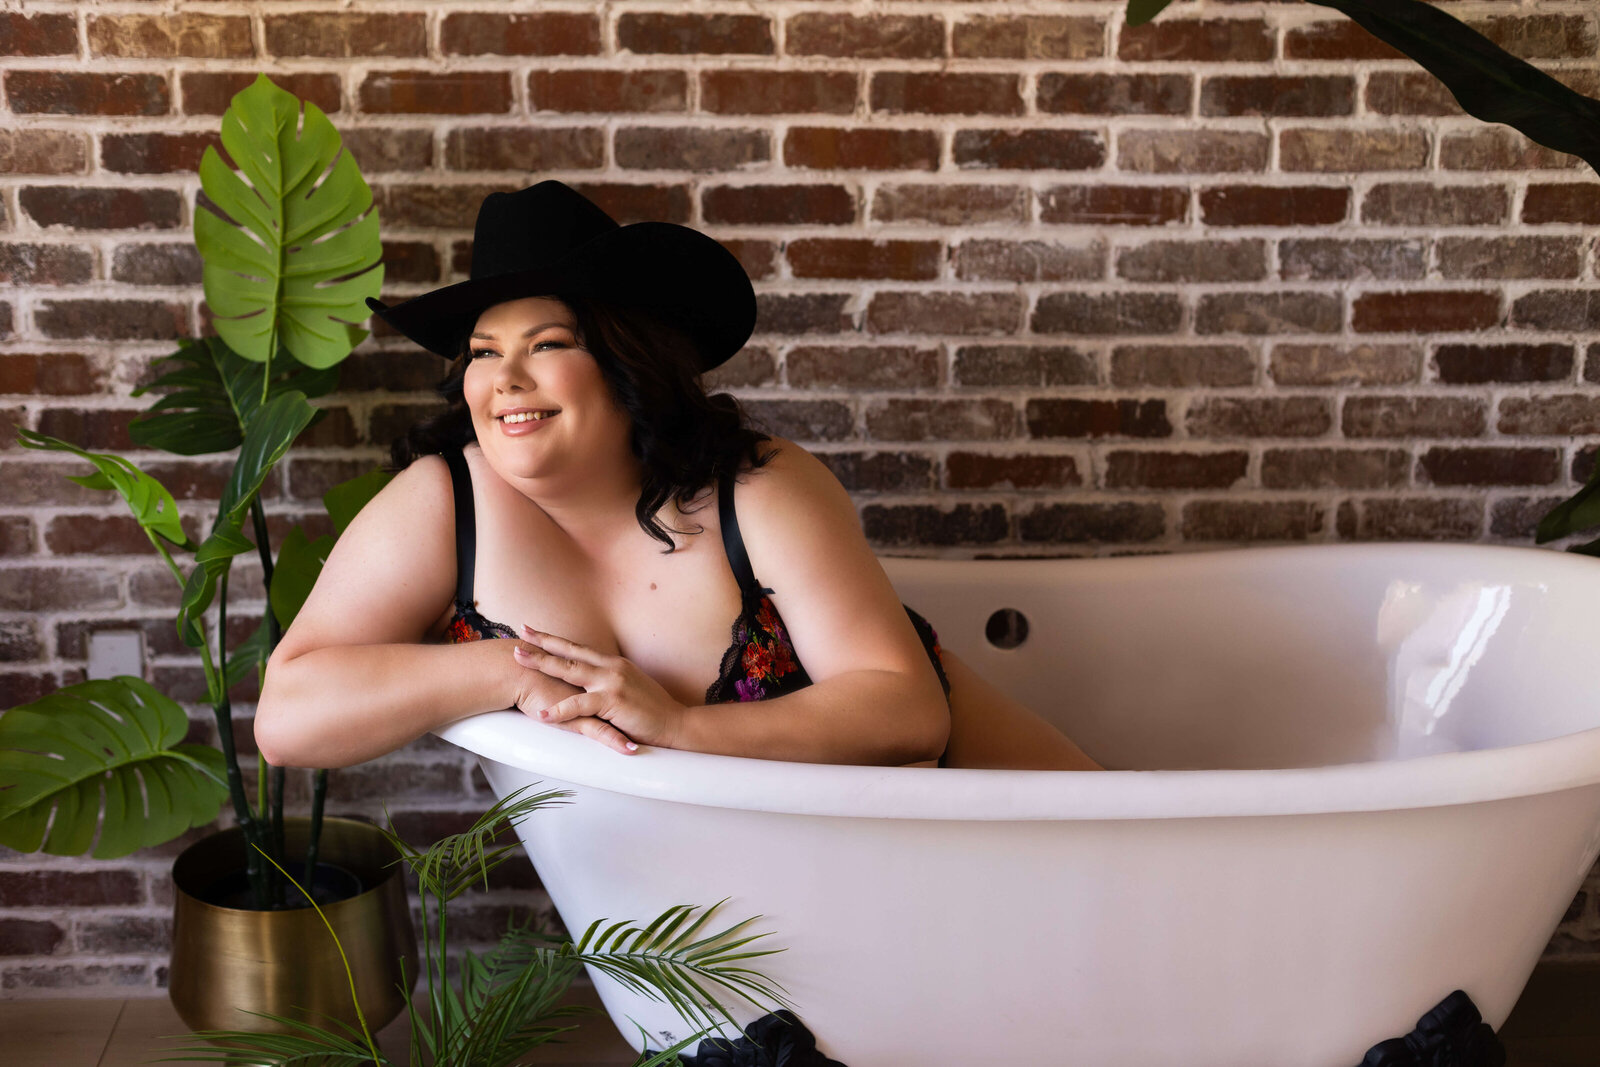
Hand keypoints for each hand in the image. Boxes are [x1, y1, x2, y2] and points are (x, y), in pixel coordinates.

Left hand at [513, 627, 685, 753]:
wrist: (676, 725)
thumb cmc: (652, 711)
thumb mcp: (629, 688)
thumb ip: (609, 681)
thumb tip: (591, 681)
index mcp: (614, 664)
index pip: (578, 649)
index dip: (554, 640)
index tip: (533, 631)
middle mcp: (611, 668)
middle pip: (570, 653)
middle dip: (541, 644)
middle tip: (520, 635)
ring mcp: (612, 682)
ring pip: (570, 670)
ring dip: (542, 664)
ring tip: (519, 661)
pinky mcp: (613, 701)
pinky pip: (580, 704)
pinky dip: (559, 710)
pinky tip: (542, 714)